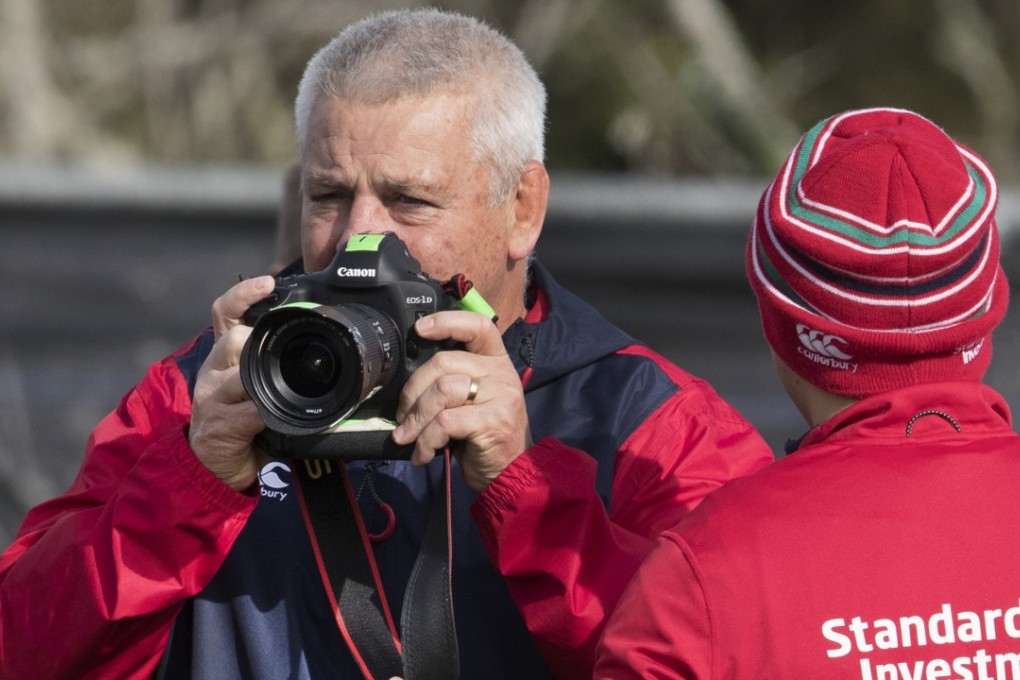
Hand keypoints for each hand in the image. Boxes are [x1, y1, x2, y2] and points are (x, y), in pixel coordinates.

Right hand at [189, 276, 274, 490]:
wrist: (214, 467)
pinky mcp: (220, 425)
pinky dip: (266, 414)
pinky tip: (272, 419)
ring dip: (264, 378)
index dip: (243, 293)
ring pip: (240, 372)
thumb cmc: (241, 423)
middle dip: (260, 342)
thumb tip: (312, 346)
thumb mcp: (254, 387)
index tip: (267, 281)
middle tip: (282, 354)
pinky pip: (250, 411)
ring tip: (278, 388)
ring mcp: (213, 397)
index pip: (224, 314)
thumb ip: (270, 365)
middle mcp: (213, 371)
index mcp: (223, 357)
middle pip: (234, 340)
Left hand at [392, 310, 532, 492]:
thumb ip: (453, 381)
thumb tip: (409, 381)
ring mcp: (500, 396)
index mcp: (496, 362)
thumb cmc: (484, 437)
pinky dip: (426, 441)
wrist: (511, 473)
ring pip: (441, 391)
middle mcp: (501, 374)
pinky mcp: (493, 421)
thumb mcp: (473, 402)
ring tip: (408, 438)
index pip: (478, 326)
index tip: (420, 329)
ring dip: (416, 418)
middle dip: (412, 391)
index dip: (447, 321)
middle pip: (443, 362)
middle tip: (402, 416)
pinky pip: (444, 422)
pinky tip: (423, 454)